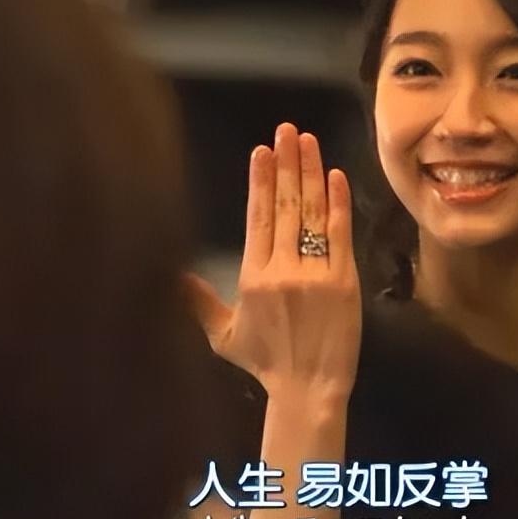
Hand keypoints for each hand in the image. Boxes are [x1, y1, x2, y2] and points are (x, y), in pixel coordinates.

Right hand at [187, 123, 360, 404]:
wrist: (309, 389)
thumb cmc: (266, 364)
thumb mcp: (223, 336)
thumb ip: (199, 302)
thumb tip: (172, 276)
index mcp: (252, 278)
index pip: (257, 218)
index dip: (260, 181)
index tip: (262, 150)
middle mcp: (282, 270)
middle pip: (285, 206)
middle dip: (286, 163)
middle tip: (288, 129)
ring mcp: (316, 273)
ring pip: (312, 212)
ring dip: (311, 172)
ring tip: (309, 140)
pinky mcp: (345, 280)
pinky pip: (341, 234)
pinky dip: (338, 203)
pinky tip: (335, 175)